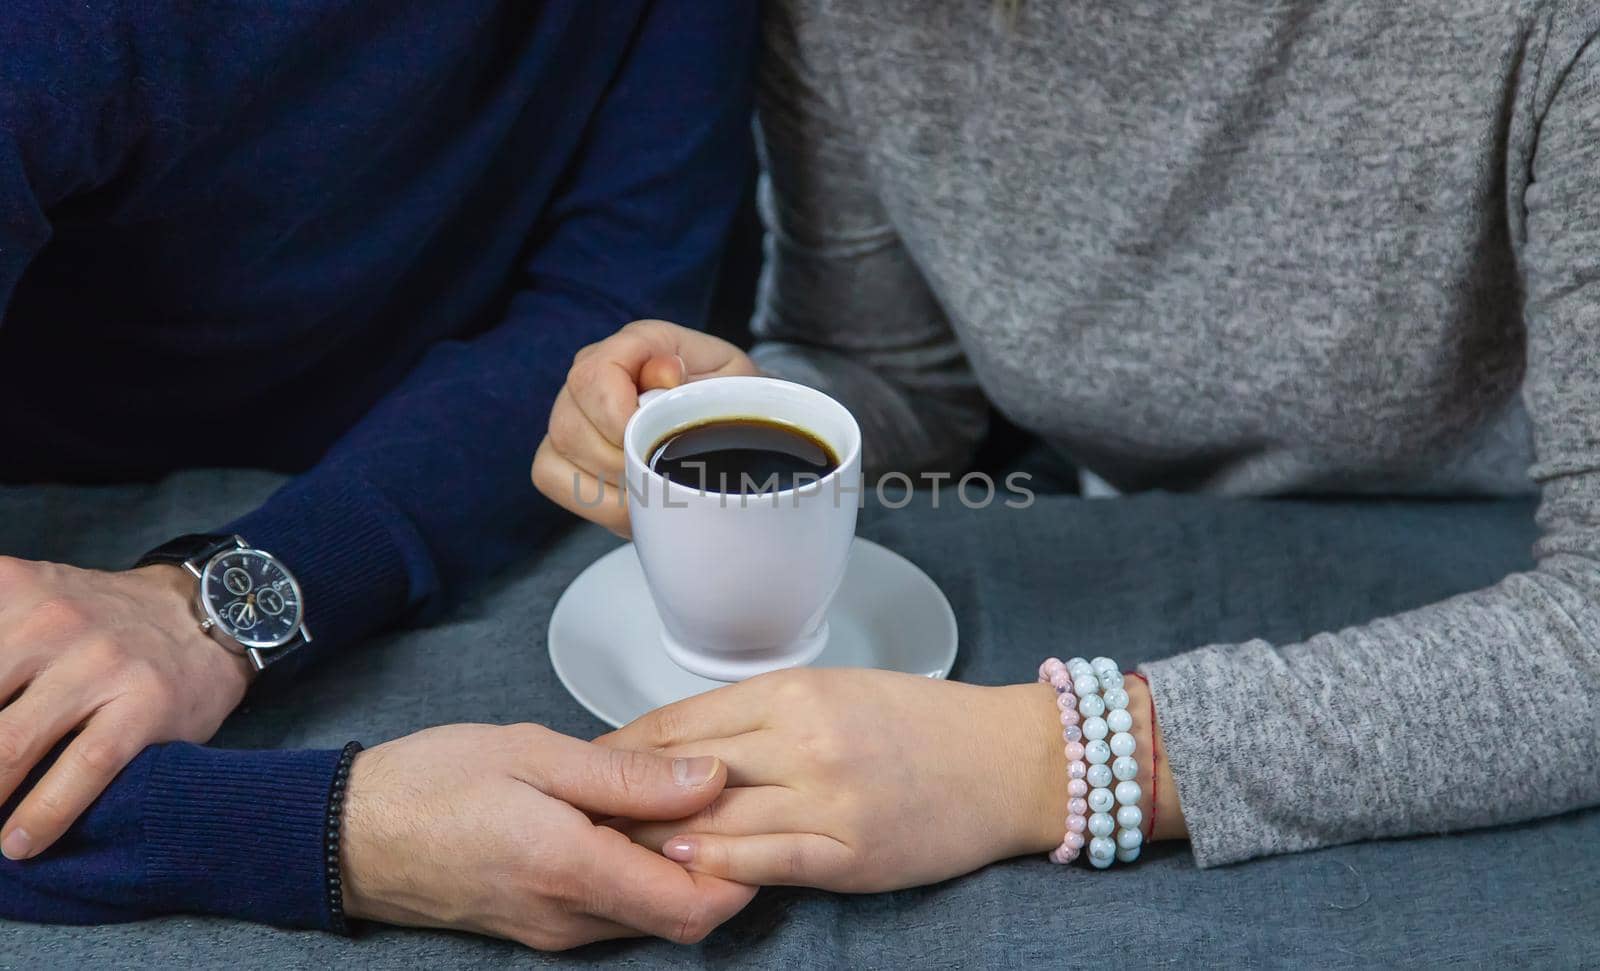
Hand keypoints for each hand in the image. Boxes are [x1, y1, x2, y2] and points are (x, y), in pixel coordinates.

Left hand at [0, 558, 249, 859]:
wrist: (208, 613)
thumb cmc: (102, 621)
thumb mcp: (27, 598)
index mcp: (11, 591)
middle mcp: (50, 621)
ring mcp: (100, 665)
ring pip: (10, 746)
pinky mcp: (144, 705)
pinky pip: (81, 771)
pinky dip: (43, 814)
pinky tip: (18, 842)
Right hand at [341, 723, 755, 949]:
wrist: (350, 833)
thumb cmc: (432, 784)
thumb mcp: (535, 753)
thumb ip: (628, 774)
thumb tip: (708, 781)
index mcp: (572, 870)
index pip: (693, 907)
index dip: (741, 870)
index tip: (748, 816)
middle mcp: (569, 918)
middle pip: (681, 917)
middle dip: (715, 864)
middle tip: (714, 796)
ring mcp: (554, 930)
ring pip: (648, 915)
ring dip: (674, 867)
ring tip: (666, 798)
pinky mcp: (541, 926)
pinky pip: (612, 911)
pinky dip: (636, 872)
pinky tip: (624, 819)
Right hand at [532, 319, 758, 534]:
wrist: (730, 428)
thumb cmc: (730, 404)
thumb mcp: (737, 387)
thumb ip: (703, 379)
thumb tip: (665, 373)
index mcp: (640, 344)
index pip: (596, 374)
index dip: (618, 417)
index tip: (652, 442)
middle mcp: (594, 371)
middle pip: (570, 420)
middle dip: (619, 461)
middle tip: (661, 476)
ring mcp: (573, 410)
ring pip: (559, 449)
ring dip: (610, 483)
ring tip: (653, 492)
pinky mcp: (562, 449)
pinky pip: (550, 474)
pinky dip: (591, 498)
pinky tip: (630, 504)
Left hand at [599, 669, 1181, 891]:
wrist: (1008, 761)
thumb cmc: (922, 724)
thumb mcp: (836, 692)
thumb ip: (763, 712)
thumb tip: (687, 740)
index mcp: (797, 689)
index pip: (682, 718)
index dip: (625, 745)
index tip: (589, 764)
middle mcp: (806, 737)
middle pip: (685, 766)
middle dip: (625, 793)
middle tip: (579, 812)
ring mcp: (829, 797)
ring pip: (717, 814)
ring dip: (655, 833)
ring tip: (608, 848)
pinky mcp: (852, 851)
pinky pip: (769, 858)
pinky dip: (719, 860)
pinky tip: (681, 864)